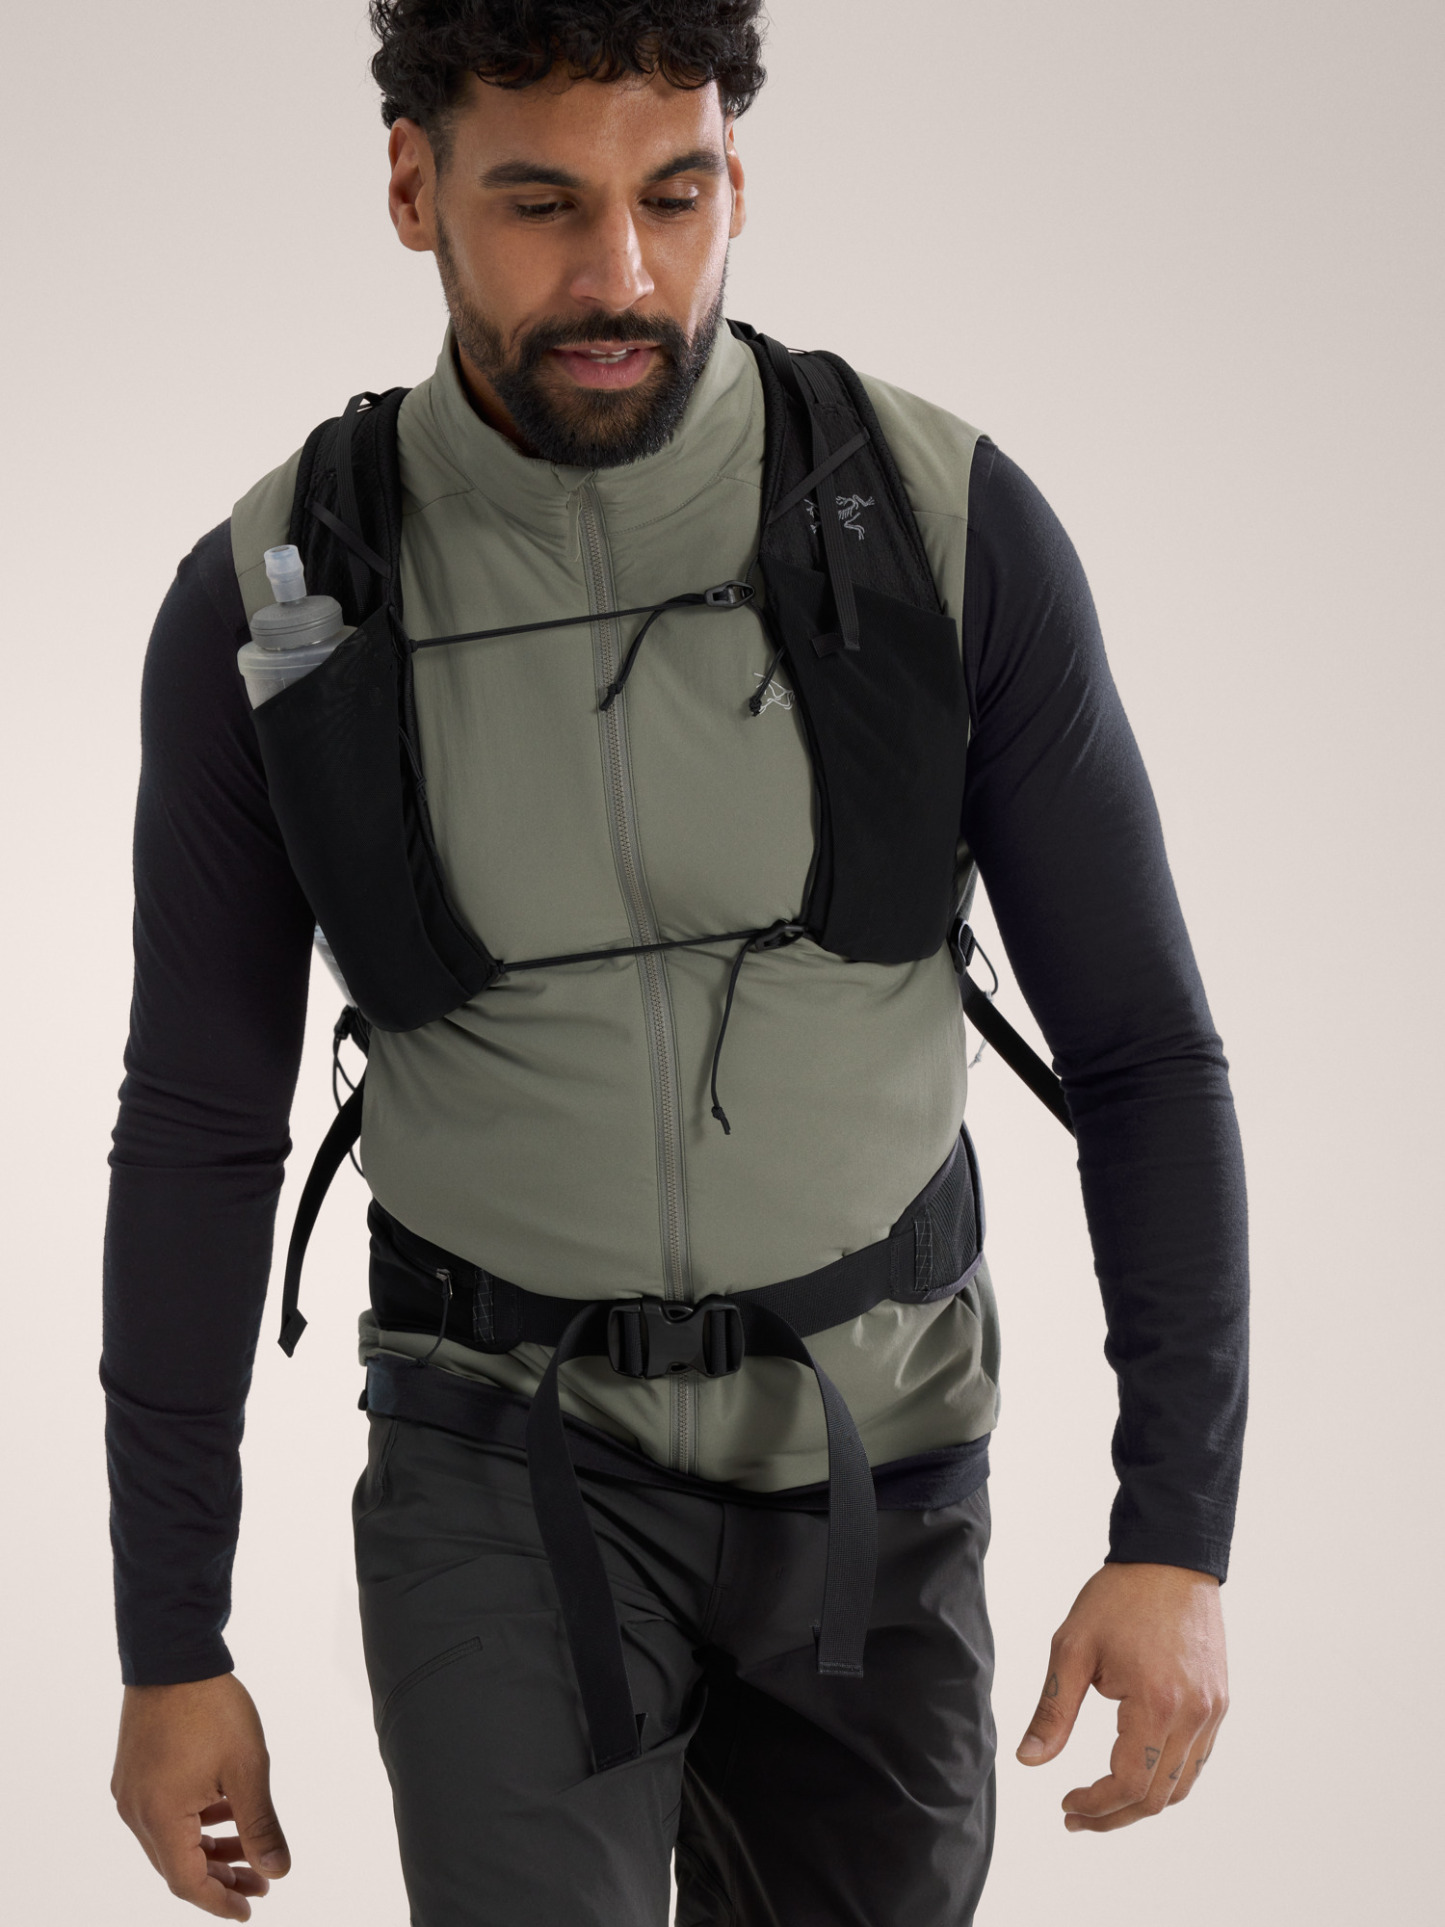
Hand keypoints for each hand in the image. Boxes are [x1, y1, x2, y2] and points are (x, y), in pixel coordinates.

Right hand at [112, 1674, 289, 1918]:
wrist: (173, 1653)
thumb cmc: (211, 1708)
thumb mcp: (247, 1768)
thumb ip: (261, 1824)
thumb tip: (278, 1871)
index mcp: (160, 1817)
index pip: (188, 1882)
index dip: (221, 1900)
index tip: (250, 1910)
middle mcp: (136, 1812)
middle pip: (177, 1865)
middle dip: (220, 1876)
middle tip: (260, 1882)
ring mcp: (131, 1791)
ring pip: (170, 1839)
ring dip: (208, 1848)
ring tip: (248, 1848)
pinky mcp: (134, 1771)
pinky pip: (163, 1813)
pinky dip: (193, 1821)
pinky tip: (224, 1811)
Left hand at [1015, 1562, 1227, 1832]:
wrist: (1169, 1557)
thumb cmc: (1119, 1597)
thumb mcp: (1072, 1648)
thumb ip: (1052, 1711)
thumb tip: (1029, 1761)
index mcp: (1156, 1704)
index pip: (1130, 1784)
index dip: (1096, 1806)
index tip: (1066, 1805)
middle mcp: (1194, 1716)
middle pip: (1158, 1797)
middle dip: (1115, 1815)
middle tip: (1077, 1814)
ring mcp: (1212, 1711)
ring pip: (1181, 1785)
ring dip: (1142, 1802)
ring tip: (1103, 1800)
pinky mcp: (1219, 1702)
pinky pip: (1196, 1760)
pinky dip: (1166, 1777)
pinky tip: (1136, 1770)